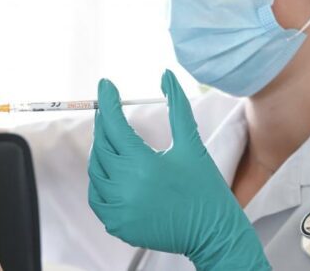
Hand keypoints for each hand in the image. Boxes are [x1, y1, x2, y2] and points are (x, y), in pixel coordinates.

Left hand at [87, 70, 269, 269]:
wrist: (214, 235)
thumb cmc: (205, 188)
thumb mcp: (192, 145)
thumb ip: (177, 107)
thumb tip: (165, 75)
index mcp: (144, 164)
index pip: (114, 124)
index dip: (107, 102)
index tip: (105, 85)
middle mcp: (126, 187)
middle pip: (101, 146)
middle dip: (104, 126)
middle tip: (109, 113)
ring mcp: (119, 209)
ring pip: (95, 172)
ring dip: (101, 153)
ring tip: (112, 141)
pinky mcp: (118, 225)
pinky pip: (97, 198)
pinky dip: (100, 182)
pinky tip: (112, 171)